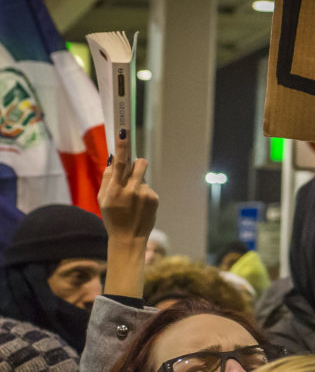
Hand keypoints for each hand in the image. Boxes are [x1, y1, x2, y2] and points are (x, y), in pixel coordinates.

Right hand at [98, 143, 158, 297]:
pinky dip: (143, 192)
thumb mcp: (102, 199)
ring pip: (142, 176)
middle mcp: (131, 190)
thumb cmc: (113, 217)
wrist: (128, 238)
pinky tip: (139, 206)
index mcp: (114, 190)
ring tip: (132, 198)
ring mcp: (145, 194)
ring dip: (137, 181)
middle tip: (131, 170)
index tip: (123, 133)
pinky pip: (148, 187)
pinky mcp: (154, 198)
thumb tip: (114, 160)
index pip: (120, 163)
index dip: (123, 147)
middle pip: (139, 163)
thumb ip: (107, 179)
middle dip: (136, 162)